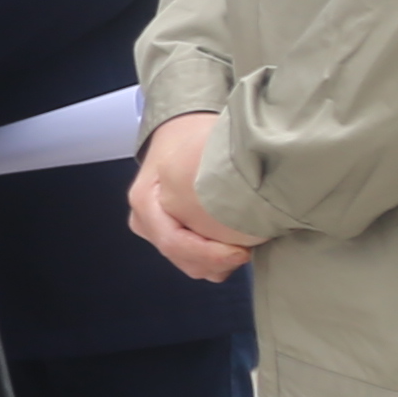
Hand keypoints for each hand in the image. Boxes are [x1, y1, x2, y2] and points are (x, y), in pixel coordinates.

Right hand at [128, 111, 257, 283]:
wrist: (179, 131)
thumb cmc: (189, 137)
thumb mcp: (198, 147)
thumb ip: (212, 176)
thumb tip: (243, 200)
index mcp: (145, 202)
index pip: (175, 243)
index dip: (210, 254)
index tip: (242, 250)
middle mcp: (146, 221)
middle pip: (183, 259)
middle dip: (219, 262)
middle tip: (251, 248)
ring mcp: (156, 231)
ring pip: (192, 265)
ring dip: (220, 263)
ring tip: (247, 246)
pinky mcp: (172, 235)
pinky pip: (196, 261)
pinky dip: (218, 260)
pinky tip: (236, 244)